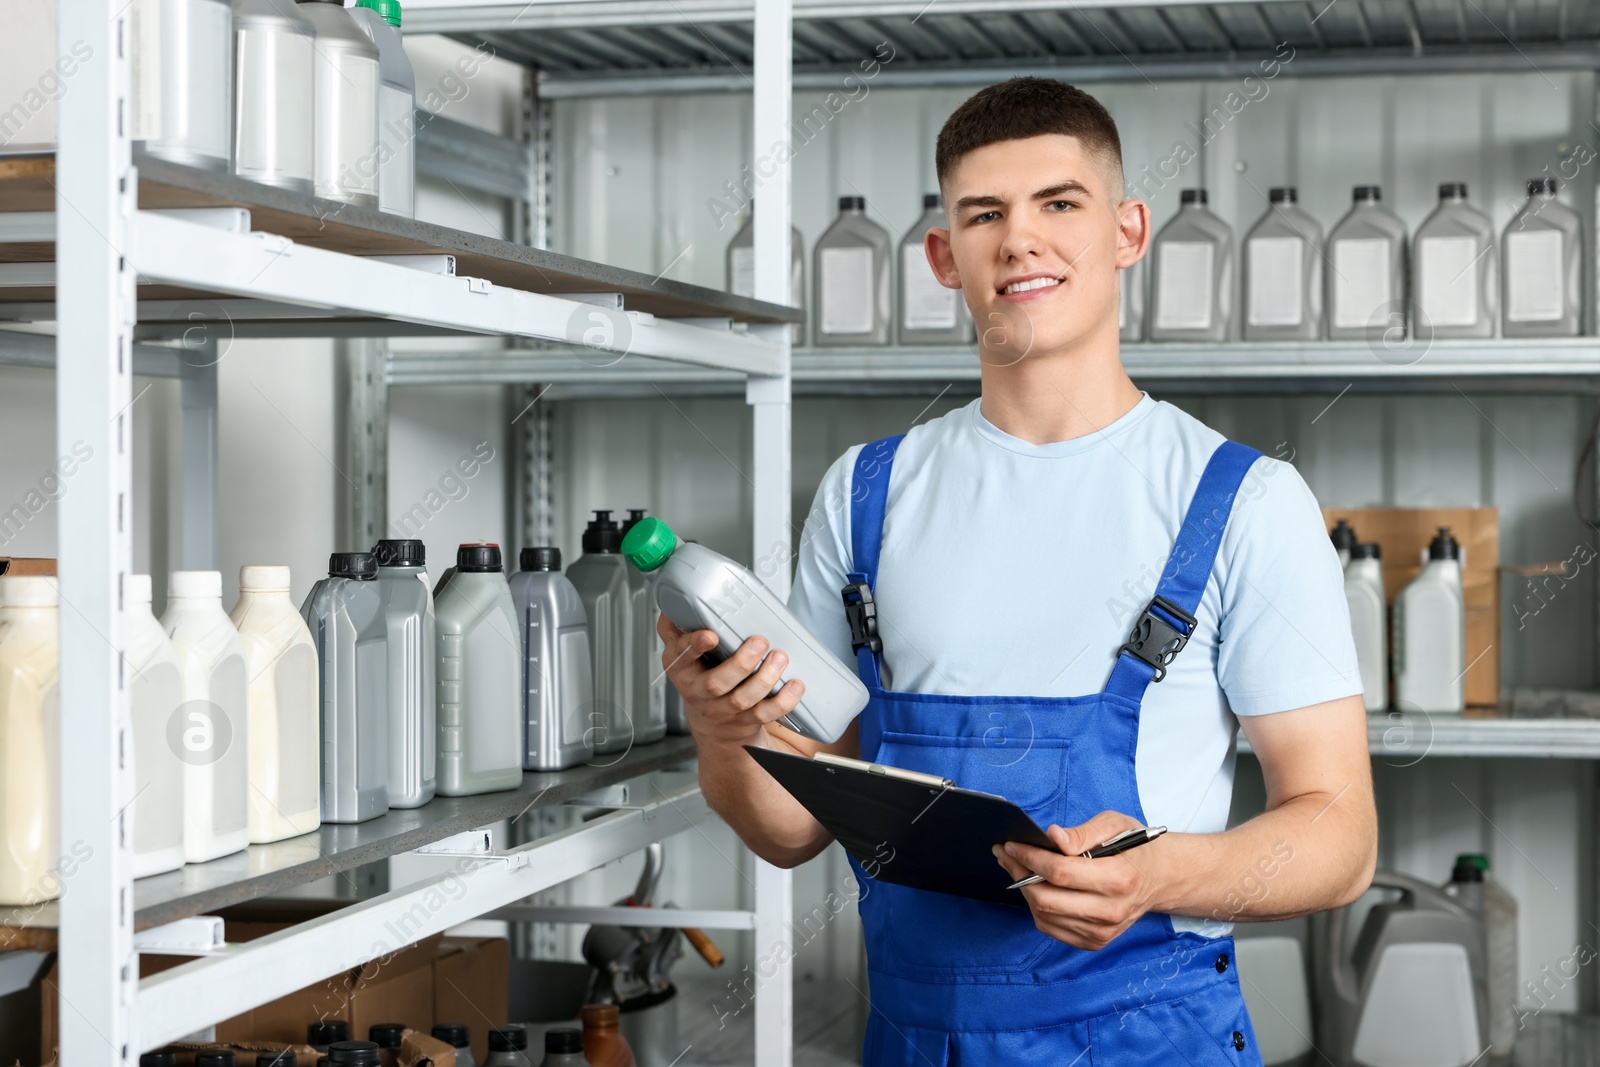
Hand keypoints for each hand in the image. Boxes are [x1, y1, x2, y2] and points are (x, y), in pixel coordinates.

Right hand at [657, 614, 804, 747]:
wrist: (712, 723)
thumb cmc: (700, 675)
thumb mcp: (683, 650)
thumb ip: (682, 623)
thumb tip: (683, 588)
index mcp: (680, 667)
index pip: (681, 656)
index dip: (694, 646)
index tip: (711, 635)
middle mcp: (698, 691)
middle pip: (715, 683)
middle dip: (740, 663)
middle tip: (759, 642)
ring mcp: (722, 709)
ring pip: (742, 699)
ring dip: (764, 679)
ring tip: (780, 657)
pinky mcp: (744, 721)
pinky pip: (764, 714)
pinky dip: (783, 701)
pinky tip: (795, 685)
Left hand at [992, 810, 1160, 950]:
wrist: (1160, 879)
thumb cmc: (1135, 847)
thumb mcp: (1115, 825)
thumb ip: (1083, 832)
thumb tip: (1052, 836)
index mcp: (1117, 879)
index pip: (1059, 872)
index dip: (1029, 857)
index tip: (1011, 844)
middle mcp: (1110, 911)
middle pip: (1046, 898)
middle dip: (1019, 873)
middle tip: (1006, 854)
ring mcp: (1102, 931)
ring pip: (1044, 915)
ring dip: (1023, 890)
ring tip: (1015, 867)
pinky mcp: (1094, 942)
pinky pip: (1051, 928)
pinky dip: (1036, 907)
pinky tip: (1034, 887)